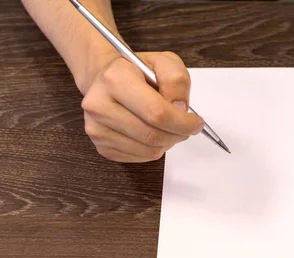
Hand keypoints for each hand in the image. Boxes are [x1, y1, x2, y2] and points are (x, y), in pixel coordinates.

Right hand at [80, 51, 203, 161]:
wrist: (104, 80)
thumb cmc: (137, 71)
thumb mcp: (164, 62)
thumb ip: (176, 80)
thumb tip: (180, 109)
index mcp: (115, 79)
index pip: (156, 113)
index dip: (183, 123)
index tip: (196, 123)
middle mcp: (99, 105)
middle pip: (153, 135)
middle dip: (178, 134)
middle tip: (186, 127)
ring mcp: (97, 129)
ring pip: (148, 150)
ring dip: (167, 143)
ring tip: (168, 127)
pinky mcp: (101, 147)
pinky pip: (139, 158)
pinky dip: (154, 149)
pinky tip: (152, 133)